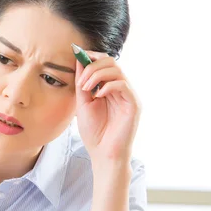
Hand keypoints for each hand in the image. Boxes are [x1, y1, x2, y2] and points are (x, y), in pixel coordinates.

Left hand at [75, 51, 141, 167]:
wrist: (102, 154)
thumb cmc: (94, 132)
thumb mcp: (83, 103)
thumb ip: (82, 83)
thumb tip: (79, 60)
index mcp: (110, 87)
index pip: (105, 62)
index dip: (92, 56)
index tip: (77, 56)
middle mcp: (121, 89)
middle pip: (112, 61)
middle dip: (93, 65)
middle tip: (81, 80)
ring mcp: (129, 96)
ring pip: (117, 70)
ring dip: (97, 75)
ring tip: (85, 88)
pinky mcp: (134, 104)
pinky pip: (123, 84)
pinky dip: (107, 85)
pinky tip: (97, 95)